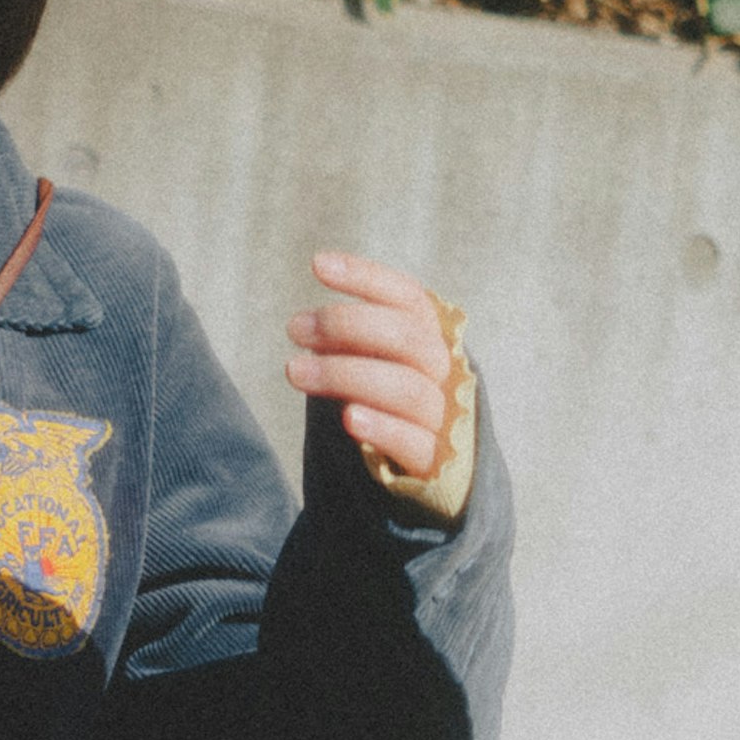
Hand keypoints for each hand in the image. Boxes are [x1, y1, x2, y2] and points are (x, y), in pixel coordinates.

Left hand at [285, 249, 460, 486]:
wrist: (430, 474)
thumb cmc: (390, 408)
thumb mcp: (373, 365)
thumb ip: (353, 345)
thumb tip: (307, 328)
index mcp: (431, 340)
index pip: (409, 298)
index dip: (367, 277)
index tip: (318, 265)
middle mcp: (445, 372)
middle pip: (408, 337)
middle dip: (347, 325)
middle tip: (295, 327)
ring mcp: (444, 418)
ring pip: (407, 388)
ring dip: (346, 374)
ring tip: (294, 371)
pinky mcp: (436, 463)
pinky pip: (414, 443)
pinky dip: (383, 428)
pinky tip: (349, 418)